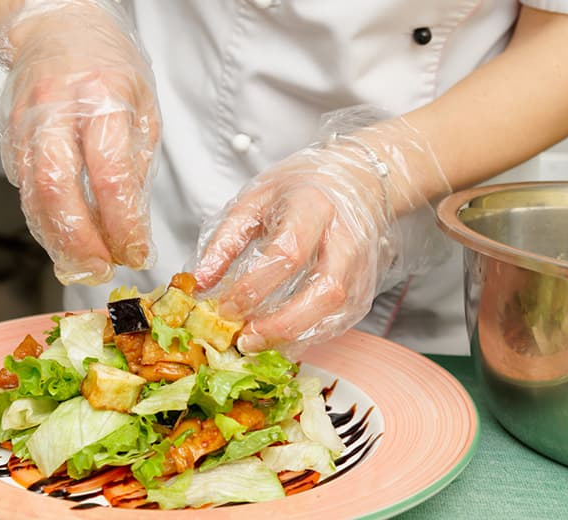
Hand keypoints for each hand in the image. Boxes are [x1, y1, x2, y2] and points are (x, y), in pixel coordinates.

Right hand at [0, 0, 159, 284]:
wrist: (54, 28)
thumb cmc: (106, 64)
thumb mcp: (143, 104)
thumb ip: (137, 162)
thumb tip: (132, 222)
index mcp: (102, 98)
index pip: (110, 174)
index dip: (122, 223)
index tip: (136, 251)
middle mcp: (57, 110)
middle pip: (58, 188)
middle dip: (80, 240)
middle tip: (101, 269)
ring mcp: (26, 124)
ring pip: (32, 194)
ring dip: (57, 240)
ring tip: (83, 266)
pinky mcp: (9, 137)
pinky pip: (23, 189)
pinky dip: (43, 221)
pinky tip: (63, 239)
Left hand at [193, 109, 450, 358]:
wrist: (358, 180)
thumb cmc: (302, 186)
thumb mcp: (255, 198)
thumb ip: (226, 239)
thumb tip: (200, 282)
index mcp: (313, 206)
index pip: (288, 252)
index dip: (254, 286)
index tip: (224, 307)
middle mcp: (346, 237)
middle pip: (324, 291)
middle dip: (280, 324)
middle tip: (244, 340)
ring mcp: (362, 265)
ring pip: (336, 313)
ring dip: (294, 337)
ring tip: (256, 344)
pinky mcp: (366, 286)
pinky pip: (340, 322)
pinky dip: (308, 336)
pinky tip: (280, 339)